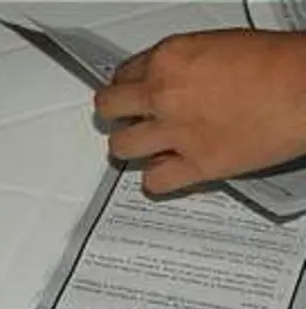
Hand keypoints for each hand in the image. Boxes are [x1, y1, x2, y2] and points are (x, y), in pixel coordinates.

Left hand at [95, 29, 305, 193]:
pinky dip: (157, 181)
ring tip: (142, 147)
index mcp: (169, 59)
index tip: (133, 91)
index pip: (124, 73)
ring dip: (129, 147)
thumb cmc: (280, 62)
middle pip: (109, 108)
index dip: (129, 84)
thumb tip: (174, 78)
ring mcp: (177, 133)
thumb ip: (185, 64)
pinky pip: (154, 182)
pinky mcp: (197, 165)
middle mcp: (164, 95)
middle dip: (116, 113)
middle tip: (125, 118)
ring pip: (121, 147)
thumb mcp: (219, 45)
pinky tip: (165, 174)